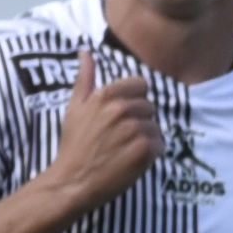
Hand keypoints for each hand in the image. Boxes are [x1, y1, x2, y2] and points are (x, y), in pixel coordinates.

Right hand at [40, 47, 167, 212]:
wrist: (72, 181)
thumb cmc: (73, 145)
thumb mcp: (74, 107)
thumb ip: (85, 78)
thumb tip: (85, 51)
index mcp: (106, 95)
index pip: (141, 85)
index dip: (134, 100)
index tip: (123, 115)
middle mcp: (122, 109)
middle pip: (149, 107)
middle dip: (140, 120)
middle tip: (121, 136)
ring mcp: (135, 129)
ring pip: (156, 126)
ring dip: (145, 138)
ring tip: (126, 149)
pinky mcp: (144, 150)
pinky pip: (160, 145)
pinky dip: (150, 154)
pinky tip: (133, 160)